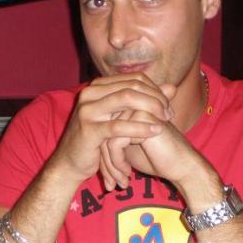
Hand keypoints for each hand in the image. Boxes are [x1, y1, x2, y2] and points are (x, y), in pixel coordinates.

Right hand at [50, 74, 172, 185]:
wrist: (70, 163)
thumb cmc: (97, 140)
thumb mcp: (121, 117)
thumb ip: (145, 101)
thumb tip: (172, 86)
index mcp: (97, 87)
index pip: (133, 79)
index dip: (154, 89)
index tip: (167, 104)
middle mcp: (90, 93)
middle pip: (131, 86)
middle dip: (155, 98)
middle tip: (169, 113)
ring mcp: (88, 110)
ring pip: (126, 98)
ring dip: (150, 108)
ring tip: (165, 120)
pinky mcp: (89, 129)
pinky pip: (119, 125)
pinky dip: (140, 127)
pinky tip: (155, 131)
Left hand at [101, 106, 210, 192]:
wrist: (182, 166)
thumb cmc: (156, 159)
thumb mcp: (127, 152)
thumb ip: (111, 146)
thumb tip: (90, 156)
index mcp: (128, 110)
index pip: (103, 130)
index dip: (102, 156)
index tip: (106, 177)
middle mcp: (131, 106)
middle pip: (103, 134)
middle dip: (104, 163)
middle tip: (109, 185)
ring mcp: (137, 111)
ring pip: (106, 139)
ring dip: (110, 166)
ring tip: (117, 183)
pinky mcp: (141, 121)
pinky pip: (115, 143)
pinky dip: (117, 163)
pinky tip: (127, 175)